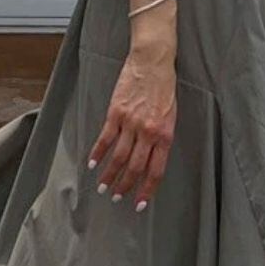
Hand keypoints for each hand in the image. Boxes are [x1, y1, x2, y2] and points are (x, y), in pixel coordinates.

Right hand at [87, 51, 177, 210]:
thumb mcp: (171, 116)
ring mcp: (131, 123)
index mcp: (164, 135)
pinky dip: (98, 153)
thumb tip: (151, 158)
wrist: (153, 62)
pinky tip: (93, 164)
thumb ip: (161, 138)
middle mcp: (148, 132)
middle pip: (135, 168)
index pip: (156, 170)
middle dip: (125, 186)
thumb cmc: (164, 87)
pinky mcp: (116, 113)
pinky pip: (105, 138)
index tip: (140, 203)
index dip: (147, 190)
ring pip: (119, 157)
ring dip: (110, 175)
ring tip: (103, 187)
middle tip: (117, 197)